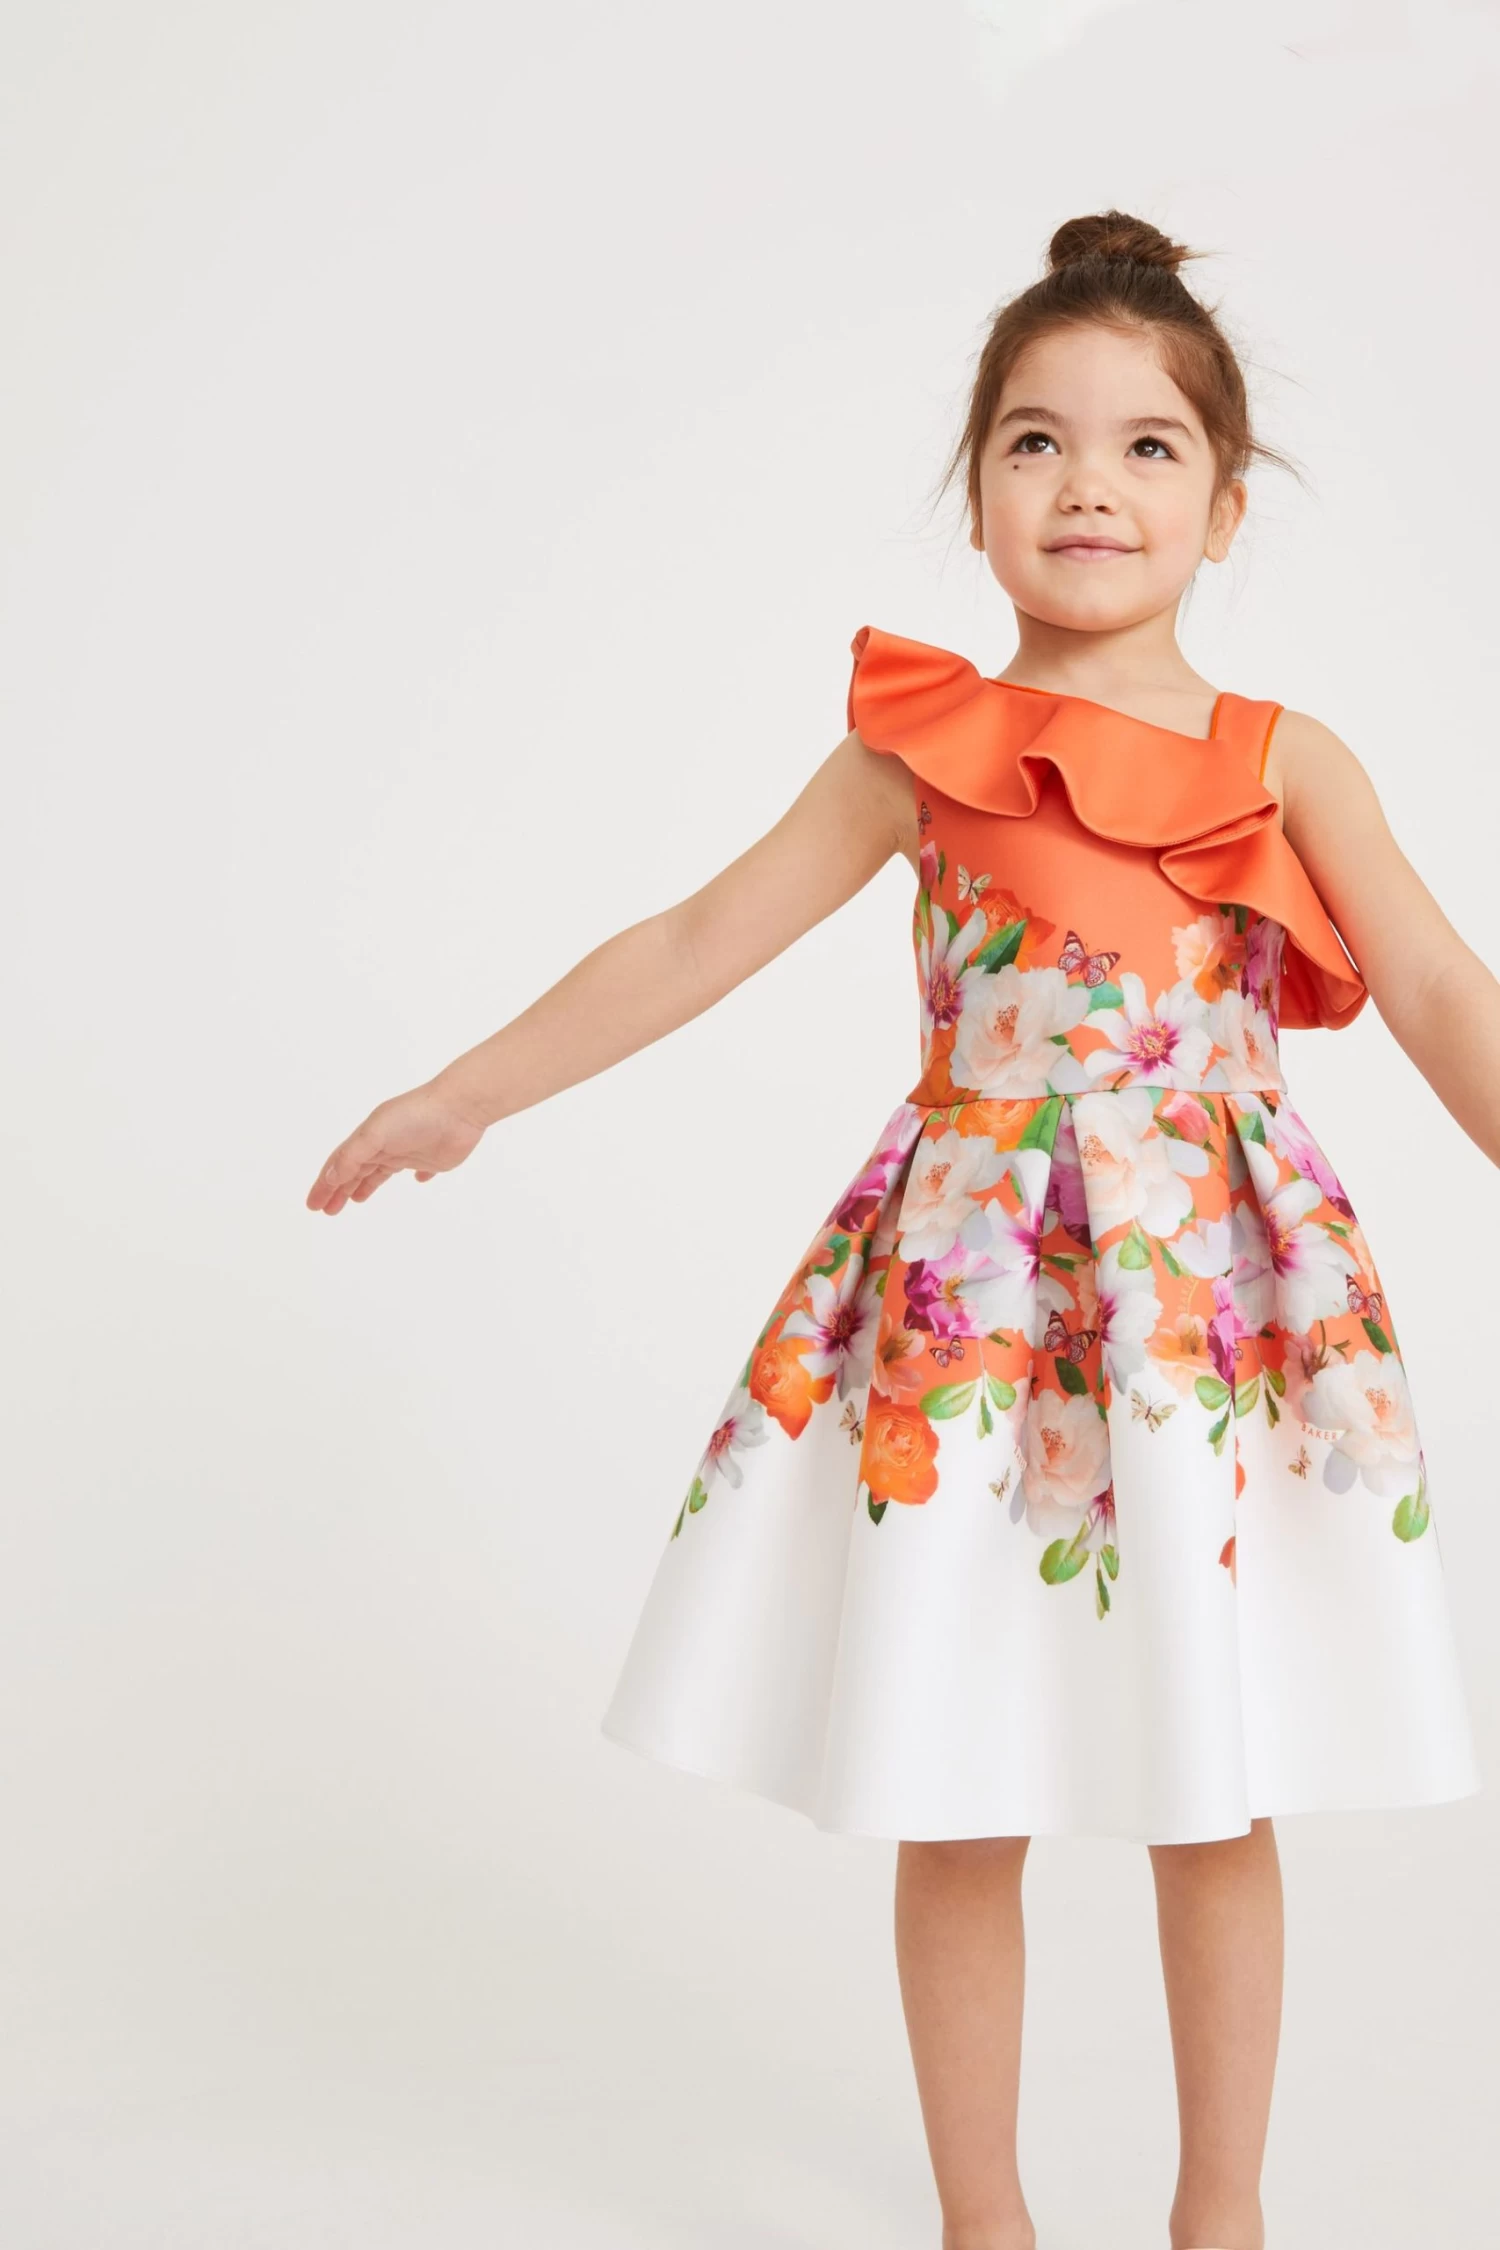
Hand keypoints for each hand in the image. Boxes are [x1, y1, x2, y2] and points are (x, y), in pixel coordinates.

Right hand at [305, 1078, 486, 1214]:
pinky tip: (416, 1181)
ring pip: (380, 1172)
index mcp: (368, 1137)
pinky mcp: (432, 1158)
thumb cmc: (415, 1116)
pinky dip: (415, 1177)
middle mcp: (385, 1144)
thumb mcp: (375, 1134)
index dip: (324, 1185)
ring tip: (356, 1200)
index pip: (339, 1165)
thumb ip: (352, 1156)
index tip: (312, 1205)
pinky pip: (419, 1170)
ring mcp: (408, 1151)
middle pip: (356, 1171)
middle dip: (339, 1190)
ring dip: (365, 1186)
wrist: (459, 1108)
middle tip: (327, 1211)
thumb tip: (330, 1178)